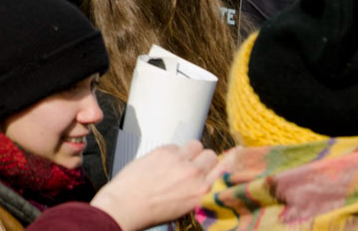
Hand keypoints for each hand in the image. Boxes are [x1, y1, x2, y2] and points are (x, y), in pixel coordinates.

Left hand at [88, 141, 220, 230]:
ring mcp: (179, 161)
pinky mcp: (163, 151)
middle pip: (211, 154)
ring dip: (189, 152)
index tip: (231, 157)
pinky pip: (176, 145)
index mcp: (203, 192)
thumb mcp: (185, 208)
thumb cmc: (154, 212)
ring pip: (195, 144)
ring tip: (178, 162)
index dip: (228, 162)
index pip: (227, 168)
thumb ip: (198, 191)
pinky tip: (162, 163)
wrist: (126, 206)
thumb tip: (206, 176)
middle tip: (191, 167)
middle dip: (202, 160)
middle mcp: (195, 174)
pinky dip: (171, 152)